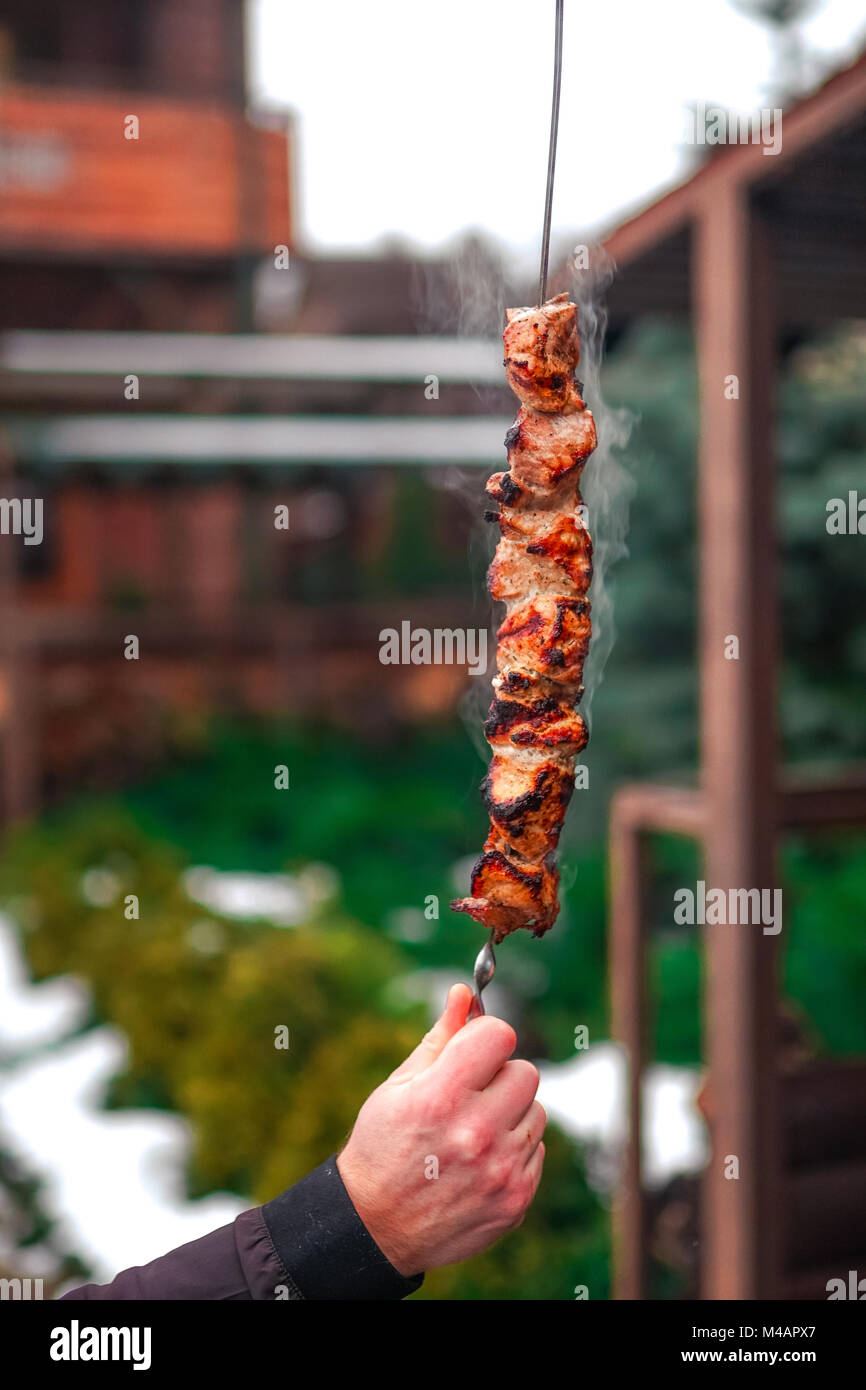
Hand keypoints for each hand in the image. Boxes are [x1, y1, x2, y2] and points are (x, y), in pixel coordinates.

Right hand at [336, 983, 545, 1275]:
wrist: (376, 1227)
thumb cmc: (383, 1146)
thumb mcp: (398, 1086)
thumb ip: (439, 1038)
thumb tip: (464, 994)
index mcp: (442, 1097)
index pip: (501, 1036)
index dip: (487, 1038)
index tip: (474, 1051)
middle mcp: (476, 1133)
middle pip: (526, 1072)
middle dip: (500, 1077)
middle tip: (471, 1095)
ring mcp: (500, 1171)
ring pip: (537, 1112)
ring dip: (511, 1114)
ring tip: (472, 1132)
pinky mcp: (516, 1199)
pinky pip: (538, 1149)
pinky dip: (515, 1149)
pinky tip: (480, 1161)